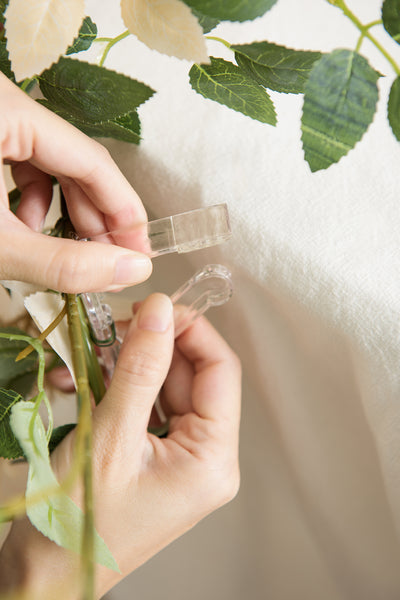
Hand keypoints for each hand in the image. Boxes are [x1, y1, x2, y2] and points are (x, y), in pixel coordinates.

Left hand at [0, 73, 151, 292]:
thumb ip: (64, 262)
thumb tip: (132, 271)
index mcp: (6, 112)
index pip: (93, 161)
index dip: (125, 212)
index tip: (141, 253)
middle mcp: (5, 106)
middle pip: (76, 163)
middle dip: (97, 219)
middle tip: (113, 262)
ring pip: (52, 166)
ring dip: (65, 214)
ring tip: (65, 252)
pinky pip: (23, 165)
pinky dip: (33, 202)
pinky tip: (26, 230)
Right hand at [0, 293, 240, 598]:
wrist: (46, 575)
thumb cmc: (76, 523)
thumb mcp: (109, 437)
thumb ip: (139, 369)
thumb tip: (161, 310)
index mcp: (212, 460)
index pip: (221, 371)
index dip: (191, 330)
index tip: (155, 308)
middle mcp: (207, 459)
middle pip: (192, 376)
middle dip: (152, 346)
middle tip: (110, 328)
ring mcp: (183, 459)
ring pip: (166, 387)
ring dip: (129, 365)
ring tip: (90, 355)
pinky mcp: (158, 458)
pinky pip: (149, 406)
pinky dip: (120, 387)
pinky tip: (89, 380)